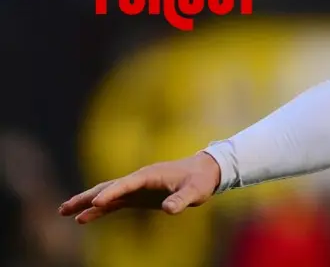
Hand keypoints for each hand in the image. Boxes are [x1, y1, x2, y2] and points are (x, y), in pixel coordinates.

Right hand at [58, 152, 220, 223]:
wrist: (204, 172)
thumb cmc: (199, 180)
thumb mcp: (195, 191)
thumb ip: (182, 199)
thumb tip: (169, 209)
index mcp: (149, 175)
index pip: (126, 184)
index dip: (112, 193)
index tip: (97, 202)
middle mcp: (137, 179)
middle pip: (107, 187)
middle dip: (86, 197)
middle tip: (65, 207)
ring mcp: (135, 188)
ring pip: (105, 194)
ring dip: (86, 202)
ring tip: (64, 211)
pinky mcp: (136, 196)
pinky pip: (113, 203)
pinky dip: (99, 210)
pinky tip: (83, 218)